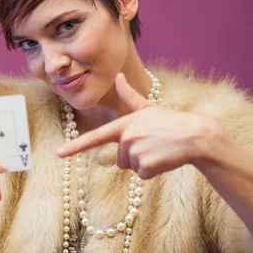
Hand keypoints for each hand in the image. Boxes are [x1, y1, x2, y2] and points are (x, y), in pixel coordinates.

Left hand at [57, 73, 213, 179]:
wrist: (194, 136)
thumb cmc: (170, 122)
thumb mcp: (148, 108)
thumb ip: (129, 96)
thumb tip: (119, 77)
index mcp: (124, 124)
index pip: (95, 137)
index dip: (75, 146)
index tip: (58, 153)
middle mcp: (127, 138)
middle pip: (118, 159)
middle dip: (134, 156)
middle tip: (152, 144)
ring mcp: (135, 152)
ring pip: (130, 167)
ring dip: (144, 163)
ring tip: (159, 150)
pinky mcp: (146, 167)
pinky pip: (142, 175)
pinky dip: (153, 171)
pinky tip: (163, 159)